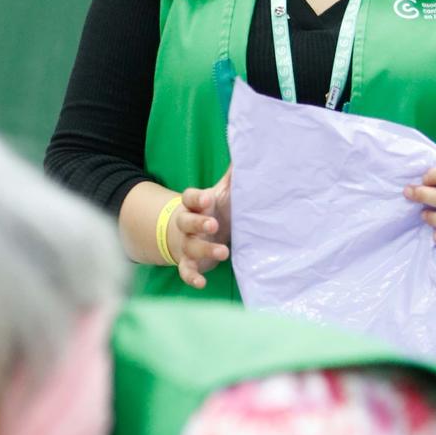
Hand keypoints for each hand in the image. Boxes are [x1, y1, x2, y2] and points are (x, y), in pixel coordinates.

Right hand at [170, 170, 231, 289]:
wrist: (195, 234)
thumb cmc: (214, 210)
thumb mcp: (224, 193)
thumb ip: (233, 177)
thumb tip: (249, 151)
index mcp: (195, 205)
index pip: (189, 198)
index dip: (197, 199)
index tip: (208, 199)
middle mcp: (187, 224)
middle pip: (185, 222)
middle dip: (198, 224)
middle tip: (213, 225)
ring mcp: (187, 244)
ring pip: (190, 247)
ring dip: (204, 249)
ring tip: (223, 251)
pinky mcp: (190, 263)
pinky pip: (186, 271)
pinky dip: (192, 278)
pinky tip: (201, 283)